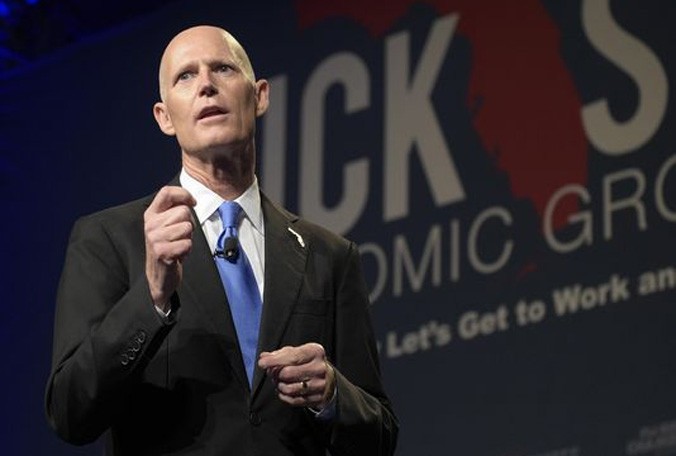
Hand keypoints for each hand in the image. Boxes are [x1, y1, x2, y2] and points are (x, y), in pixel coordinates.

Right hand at [144, 186, 195, 310]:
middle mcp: (150, 225)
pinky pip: (187, 243)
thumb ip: (174, 211)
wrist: (159, 276)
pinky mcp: (162, 252)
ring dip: (188, 238)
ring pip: (187, 227)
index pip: (166, 192)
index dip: (183, 194)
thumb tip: (190, 201)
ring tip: (178, 245)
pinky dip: (187, 250)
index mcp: (151, 214)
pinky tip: (178, 255)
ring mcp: (155, 238)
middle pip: (183, 211)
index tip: (192, 202)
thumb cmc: (167, 248)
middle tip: (180, 236)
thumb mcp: (166, 226)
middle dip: (189, 224)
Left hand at [258, 343, 335, 408]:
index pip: (292, 357)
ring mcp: (320, 384)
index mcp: (315, 352)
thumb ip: (279, 354)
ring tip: (279, 381)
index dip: (274, 360)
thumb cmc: (307, 362)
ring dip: (279, 386)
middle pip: (288, 373)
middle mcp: (320, 368)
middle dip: (275, 374)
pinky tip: (283, 390)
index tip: (262, 363)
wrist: (328, 378)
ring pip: (289, 388)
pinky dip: (283, 396)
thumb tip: (264, 357)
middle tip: (272, 373)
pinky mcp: (318, 398)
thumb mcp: (297, 352)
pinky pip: (293, 400)